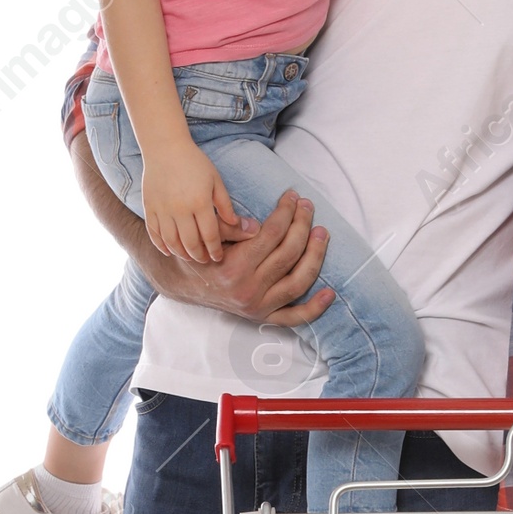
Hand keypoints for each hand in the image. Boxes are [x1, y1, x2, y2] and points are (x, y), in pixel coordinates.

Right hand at [142, 142, 245, 264]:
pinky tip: (170, 250)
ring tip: (189, 257)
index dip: (215, 250)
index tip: (218, 257)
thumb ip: (224, 204)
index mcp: (200, 202)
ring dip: (181, 253)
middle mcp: (180, 208)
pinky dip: (162, 246)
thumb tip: (236, 225)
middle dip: (199, 256)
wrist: (165, 147)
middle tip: (204, 260)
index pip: (210, 235)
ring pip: (171, 242)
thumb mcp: (215, 180)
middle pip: (190, 243)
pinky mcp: (150, 207)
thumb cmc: (194, 162)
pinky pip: (154, 234)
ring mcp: (162, 209)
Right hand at [147, 187, 335, 323]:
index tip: (292, 196)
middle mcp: (248, 290)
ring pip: (298, 282)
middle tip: (308, 207)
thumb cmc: (197, 253)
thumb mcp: (207, 235)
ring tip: (322, 233)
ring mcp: (258, 307)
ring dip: (315, 256)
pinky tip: (330, 293)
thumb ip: (231, 228)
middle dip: (302, 225)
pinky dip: (314, 308)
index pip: (271, 235)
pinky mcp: (263, 317)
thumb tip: (258, 224)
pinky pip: (294, 317)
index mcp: (233, 267)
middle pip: (288, 254)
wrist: (183, 284)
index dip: (286, 212)